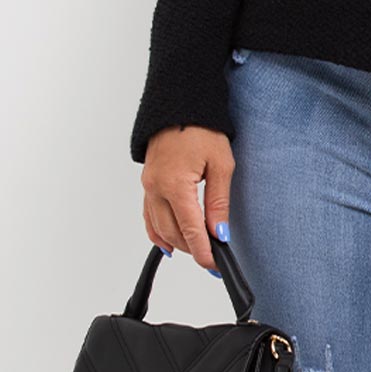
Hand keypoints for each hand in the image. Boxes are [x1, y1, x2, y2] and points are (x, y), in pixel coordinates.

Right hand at [140, 125, 234, 272]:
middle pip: (173, 233)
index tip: (214, 267)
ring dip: (179, 243)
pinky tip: (170, 244)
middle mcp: (156, 188)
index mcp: (175, 184)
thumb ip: (218, 202)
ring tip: (198, 252)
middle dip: (193, 249)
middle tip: (213, 259)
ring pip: (160, 228)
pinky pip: (149, 216)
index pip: (191, 230)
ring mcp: (148, 186)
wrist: (181, 104)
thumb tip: (219, 232)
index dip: (203, 252)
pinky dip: (159, 233)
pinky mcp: (147, 183)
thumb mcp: (221, 163)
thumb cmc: (202, 128)